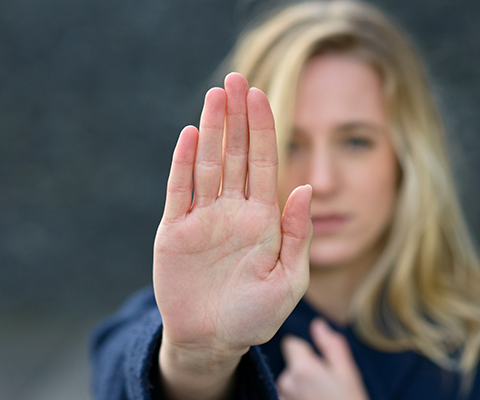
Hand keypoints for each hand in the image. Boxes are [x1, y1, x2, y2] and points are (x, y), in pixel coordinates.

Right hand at [153, 73, 312, 399]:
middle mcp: (232, 211)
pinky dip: (182, 163)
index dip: (263, 128)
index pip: (264, 162)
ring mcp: (202, 218)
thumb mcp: (289, 280)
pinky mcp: (174, 231)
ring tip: (214, 95)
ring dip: (210, 129)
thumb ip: (298, 235)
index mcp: (263, 219)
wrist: (212, 341)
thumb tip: (305, 188)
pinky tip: (188, 135)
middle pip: (234, 153)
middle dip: (236, 116)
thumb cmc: (255, 317)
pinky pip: (178, 190)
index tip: (261, 93)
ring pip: (207, 164)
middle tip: (236, 78)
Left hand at [277, 319, 369, 399]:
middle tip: (325, 385)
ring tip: (320, 398)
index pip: (291, 343)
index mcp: (302, 367)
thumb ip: (331, 346)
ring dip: (301, 387)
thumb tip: (317, 324)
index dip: (305, 350)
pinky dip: (297, 398)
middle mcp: (286, 381)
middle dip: (305, 370)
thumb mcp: (347, 373)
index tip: (319, 362)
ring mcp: (282, 397)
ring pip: (289, 382)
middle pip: (291, 365)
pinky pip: (286, 396)